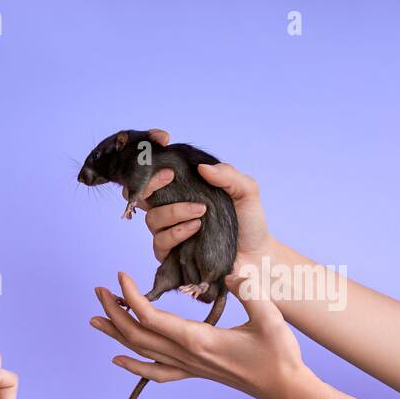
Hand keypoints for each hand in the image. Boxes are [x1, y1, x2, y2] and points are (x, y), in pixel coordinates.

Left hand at [90, 271, 320, 398]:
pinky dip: (133, 365)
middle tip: (98, 291)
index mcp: (198, 340)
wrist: (285, 389)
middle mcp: (186, 356)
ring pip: (141, 352)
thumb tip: (232, 267)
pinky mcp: (195, 372)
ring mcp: (188, 367)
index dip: (131, 297)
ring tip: (95, 319)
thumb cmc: (279, 354)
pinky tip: (118, 359)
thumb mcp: (270, 316)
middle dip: (114, 312)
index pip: (152, 318)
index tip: (119, 276)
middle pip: (137, 335)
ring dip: (116, 334)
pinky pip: (156, 371)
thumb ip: (250, 290)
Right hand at [131, 128, 279, 291]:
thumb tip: (201, 167)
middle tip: (169, 177)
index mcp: (184, 192)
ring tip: (200, 211)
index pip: (157, 174)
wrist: (256, 256)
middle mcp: (172, 211)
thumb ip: (228, 175)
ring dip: (174, 212)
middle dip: (150, 184)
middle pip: (144, 196)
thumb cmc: (249, 223)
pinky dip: (176, 232)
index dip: (151, 160)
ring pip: (152, 219)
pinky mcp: (170, 256)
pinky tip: (195, 228)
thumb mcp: (246, 191)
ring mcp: (168, 233)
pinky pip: (160, 242)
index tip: (162, 142)